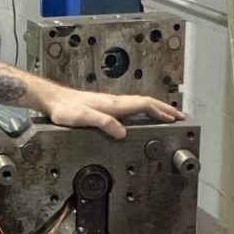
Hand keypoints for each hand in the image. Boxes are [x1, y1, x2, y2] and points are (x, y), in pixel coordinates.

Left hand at [40, 89, 184, 138]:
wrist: (54, 101)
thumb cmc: (65, 110)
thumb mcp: (84, 118)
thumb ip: (104, 123)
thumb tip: (122, 132)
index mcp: (114, 105)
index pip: (145, 105)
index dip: (162, 111)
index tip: (176, 117)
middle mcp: (115, 102)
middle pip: (146, 103)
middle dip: (165, 110)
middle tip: (180, 116)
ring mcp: (111, 103)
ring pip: (140, 104)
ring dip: (156, 109)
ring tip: (167, 116)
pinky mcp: (105, 106)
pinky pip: (131, 107)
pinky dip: (144, 111)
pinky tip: (143, 116)